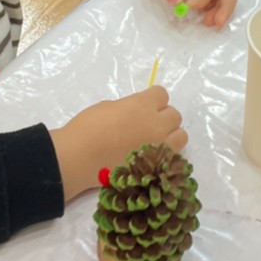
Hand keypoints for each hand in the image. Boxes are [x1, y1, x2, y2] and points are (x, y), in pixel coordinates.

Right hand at [51, 86, 185, 198]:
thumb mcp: (109, 107)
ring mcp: (159, 146)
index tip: (144, 106)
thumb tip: (138, 115)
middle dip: (162, 118)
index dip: (152, 100)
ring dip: (170, 135)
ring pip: (180, 136)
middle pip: (174, 115)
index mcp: (143, 105)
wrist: (79, 157)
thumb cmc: (87, 128)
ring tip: (154, 141)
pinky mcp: (157, 166)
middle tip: (146, 125)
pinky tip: (150, 157)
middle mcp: (156, 123)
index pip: (162, 94)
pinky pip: (173, 156)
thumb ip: (130, 108)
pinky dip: (165, 155)